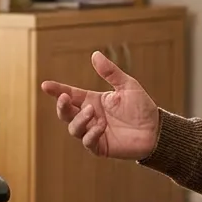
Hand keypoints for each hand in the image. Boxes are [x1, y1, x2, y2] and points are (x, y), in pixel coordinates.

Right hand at [40, 51, 160, 160]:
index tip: (45, 85)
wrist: (156, 130)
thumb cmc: (142, 107)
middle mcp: (90, 116)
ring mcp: (94, 132)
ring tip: (92, 112)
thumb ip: (111, 72)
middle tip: (65, 98)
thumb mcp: (127, 85)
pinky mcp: (101, 147)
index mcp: (93, 101)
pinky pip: (88, 142)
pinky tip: (101, 126)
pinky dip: (91, 134)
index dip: (57, 90)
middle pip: (66, 113)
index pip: (71, 95)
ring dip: (79, 120)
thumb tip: (95, 54)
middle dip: (62, 106)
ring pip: (74, 128)